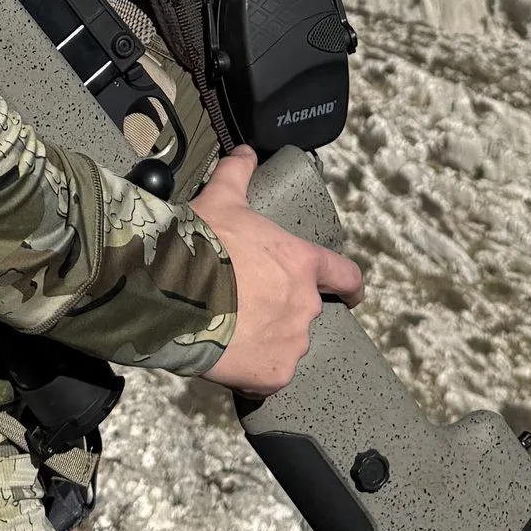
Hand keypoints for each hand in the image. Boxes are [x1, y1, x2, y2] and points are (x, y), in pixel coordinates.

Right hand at [194, 145, 364, 394]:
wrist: (177, 291)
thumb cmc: (204, 242)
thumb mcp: (221, 199)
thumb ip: (237, 174)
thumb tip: (245, 151)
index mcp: (301, 263)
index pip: (344, 274)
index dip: (350, 285)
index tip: (353, 295)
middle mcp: (305, 304)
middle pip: (302, 312)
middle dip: (279, 311)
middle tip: (245, 308)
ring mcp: (291, 343)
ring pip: (284, 346)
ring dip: (265, 342)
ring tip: (231, 333)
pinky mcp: (272, 375)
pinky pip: (266, 379)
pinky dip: (251, 373)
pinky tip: (227, 359)